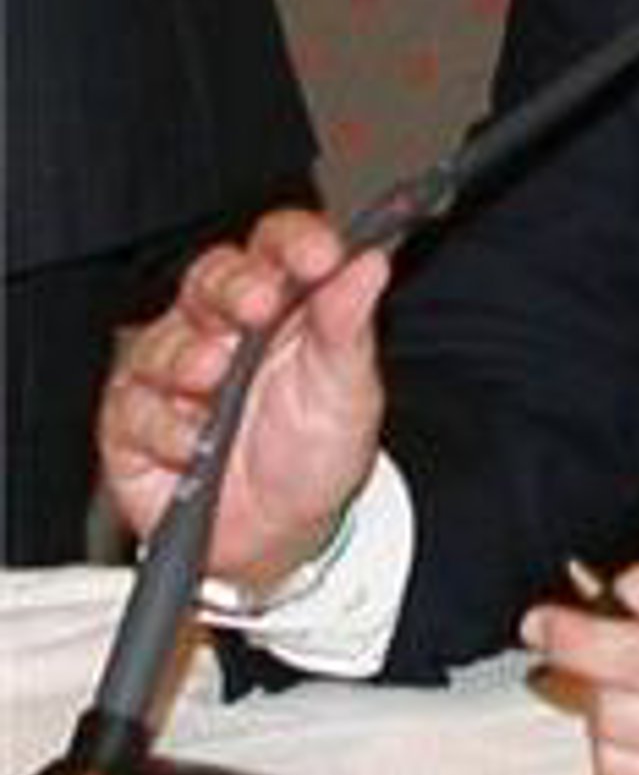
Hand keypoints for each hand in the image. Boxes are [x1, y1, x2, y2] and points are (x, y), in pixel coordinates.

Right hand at [97, 207, 388, 589]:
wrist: (284, 532)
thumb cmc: (316, 445)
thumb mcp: (349, 386)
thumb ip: (349, 323)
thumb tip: (370, 263)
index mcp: (282, 300)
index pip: (279, 244)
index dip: (295, 241)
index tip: (318, 256)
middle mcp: (221, 324)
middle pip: (211, 277)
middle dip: (233, 287)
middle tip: (258, 306)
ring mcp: (172, 369)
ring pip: (162, 339)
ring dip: (190, 356)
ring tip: (216, 378)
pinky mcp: (132, 422)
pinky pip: (133, 409)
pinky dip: (166, 426)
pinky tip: (195, 445)